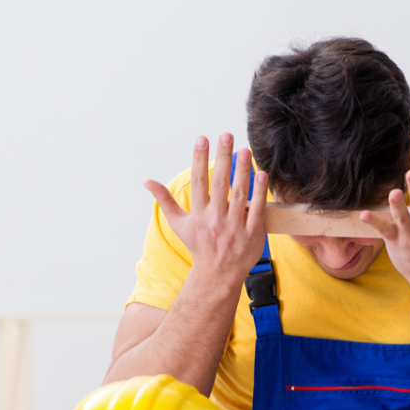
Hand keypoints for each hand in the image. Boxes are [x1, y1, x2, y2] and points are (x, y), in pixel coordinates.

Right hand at [144, 134, 268, 290]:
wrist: (218, 274)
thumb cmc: (199, 245)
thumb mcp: (179, 224)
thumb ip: (165, 201)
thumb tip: (147, 182)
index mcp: (199, 215)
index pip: (199, 182)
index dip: (200, 159)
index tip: (202, 138)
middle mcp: (216, 220)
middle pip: (220, 184)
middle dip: (223, 158)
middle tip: (227, 135)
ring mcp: (235, 227)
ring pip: (240, 195)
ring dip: (243, 171)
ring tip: (245, 150)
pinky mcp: (252, 234)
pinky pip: (257, 211)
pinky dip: (260, 193)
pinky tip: (262, 174)